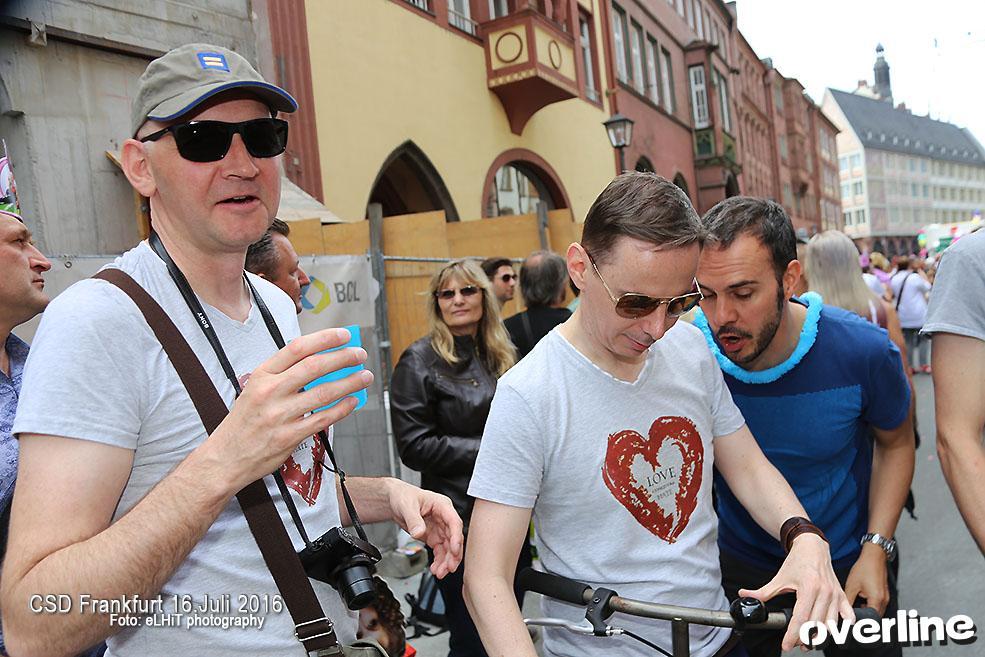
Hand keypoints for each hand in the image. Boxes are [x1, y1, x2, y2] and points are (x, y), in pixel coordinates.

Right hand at [207, 328, 372, 491]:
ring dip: (350, 382)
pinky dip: (342, 408)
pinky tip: (352, 401)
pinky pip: (324, 418)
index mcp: (262, 375)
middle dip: (343, 357)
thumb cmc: (244, 422)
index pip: (297, 348)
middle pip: (315, 366)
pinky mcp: (290, 436)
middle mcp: (270, 392)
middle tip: (359, 354)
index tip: (343, 335)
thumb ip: (283, 375)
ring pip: (324, 392)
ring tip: (364, 377)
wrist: (225, 457)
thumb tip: (321, 361)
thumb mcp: (254, 389)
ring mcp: (280, 415)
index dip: (325, 338)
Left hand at [385, 479, 463, 577]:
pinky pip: (440, 551)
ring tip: (440, 572)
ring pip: (448, 548)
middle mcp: (444, 518)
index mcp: (442, 506)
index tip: (454, 550)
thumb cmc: (404, 497)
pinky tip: (436, 569)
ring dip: (446, 561)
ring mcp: (440, 529)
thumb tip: (419, 532)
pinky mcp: (434, 537)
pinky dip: (439, 561)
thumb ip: (414, 520)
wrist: (395, 501)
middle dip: (453, 555)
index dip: (456, 537)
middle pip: (454, 538)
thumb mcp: (407, 506)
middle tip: (449, 568)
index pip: (454, 522)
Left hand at [739, 534, 854, 651]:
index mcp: (809, 588)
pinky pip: (847, 617)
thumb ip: (763, 591)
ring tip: (808, 641)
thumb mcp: (779, 577)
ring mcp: (835, 595)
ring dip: (821, 637)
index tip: (786, 644)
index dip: (792, 635)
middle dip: (804, 638)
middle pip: (816, 625)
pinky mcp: (842, 596)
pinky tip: (833, 633)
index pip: (801, 618)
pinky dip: (842, 628)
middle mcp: (824, 592)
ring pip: (830, 624)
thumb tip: (744, 595)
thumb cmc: (797, 562)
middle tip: (796, 643)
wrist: (813, 547)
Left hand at [844, 545, 889, 614]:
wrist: (874, 556)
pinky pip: (878, 604)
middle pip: (875, 617)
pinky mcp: (884, 593)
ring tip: (856, 603)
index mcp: (877, 600)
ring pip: (876, 611)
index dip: (860, 620)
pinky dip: (870, 604)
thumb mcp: (852, 585)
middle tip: (853, 612)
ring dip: (867, 610)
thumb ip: (848, 600)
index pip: (870, 619)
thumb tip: (844, 610)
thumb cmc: (865, 568)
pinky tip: (861, 597)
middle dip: (864, 616)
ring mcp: (886, 597)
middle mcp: (884, 601)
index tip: (852, 618)